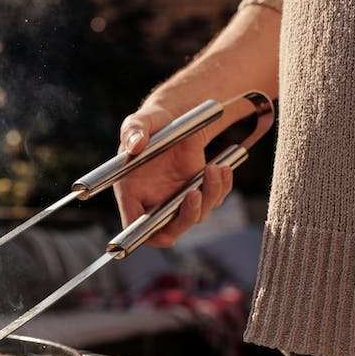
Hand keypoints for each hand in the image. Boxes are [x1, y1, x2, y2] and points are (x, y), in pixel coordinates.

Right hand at [113, 103, 232, 246]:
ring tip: (213, 169)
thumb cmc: (150, 124)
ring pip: (198, 214)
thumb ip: (134, 131)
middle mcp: (154, 202)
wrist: (174, 118)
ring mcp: (178, 199)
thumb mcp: (139, 122)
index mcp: (131, 193)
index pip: (135, 226)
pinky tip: (223, 168)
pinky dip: (222, 187)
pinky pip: (214, 198)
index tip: (166, 237)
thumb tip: (135, 145)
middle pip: (170, 228)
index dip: (149, 237)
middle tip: (195, 193)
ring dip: (210, 195)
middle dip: (187, 216)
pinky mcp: (199, 190)